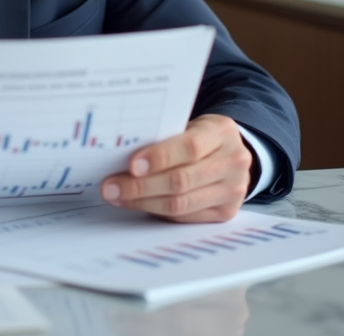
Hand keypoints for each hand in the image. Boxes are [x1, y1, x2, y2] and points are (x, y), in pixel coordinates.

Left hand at [99, 114, 252, 222]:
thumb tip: (121, 155)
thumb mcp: (190, 125)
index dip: (159, 157)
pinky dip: (156, 211)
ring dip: (143, 202)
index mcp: (222, 132)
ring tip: (117, 197)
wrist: (233, 153)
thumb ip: (165, 137)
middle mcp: (233, 162)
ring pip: (181, 204)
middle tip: (110, 187)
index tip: (131, 165)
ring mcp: (233, 190)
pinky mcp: (226, 212)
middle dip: (140, 186)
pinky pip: (184, 217)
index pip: (190, 147)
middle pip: (182, 180)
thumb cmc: (201, 136)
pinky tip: (137, 204)